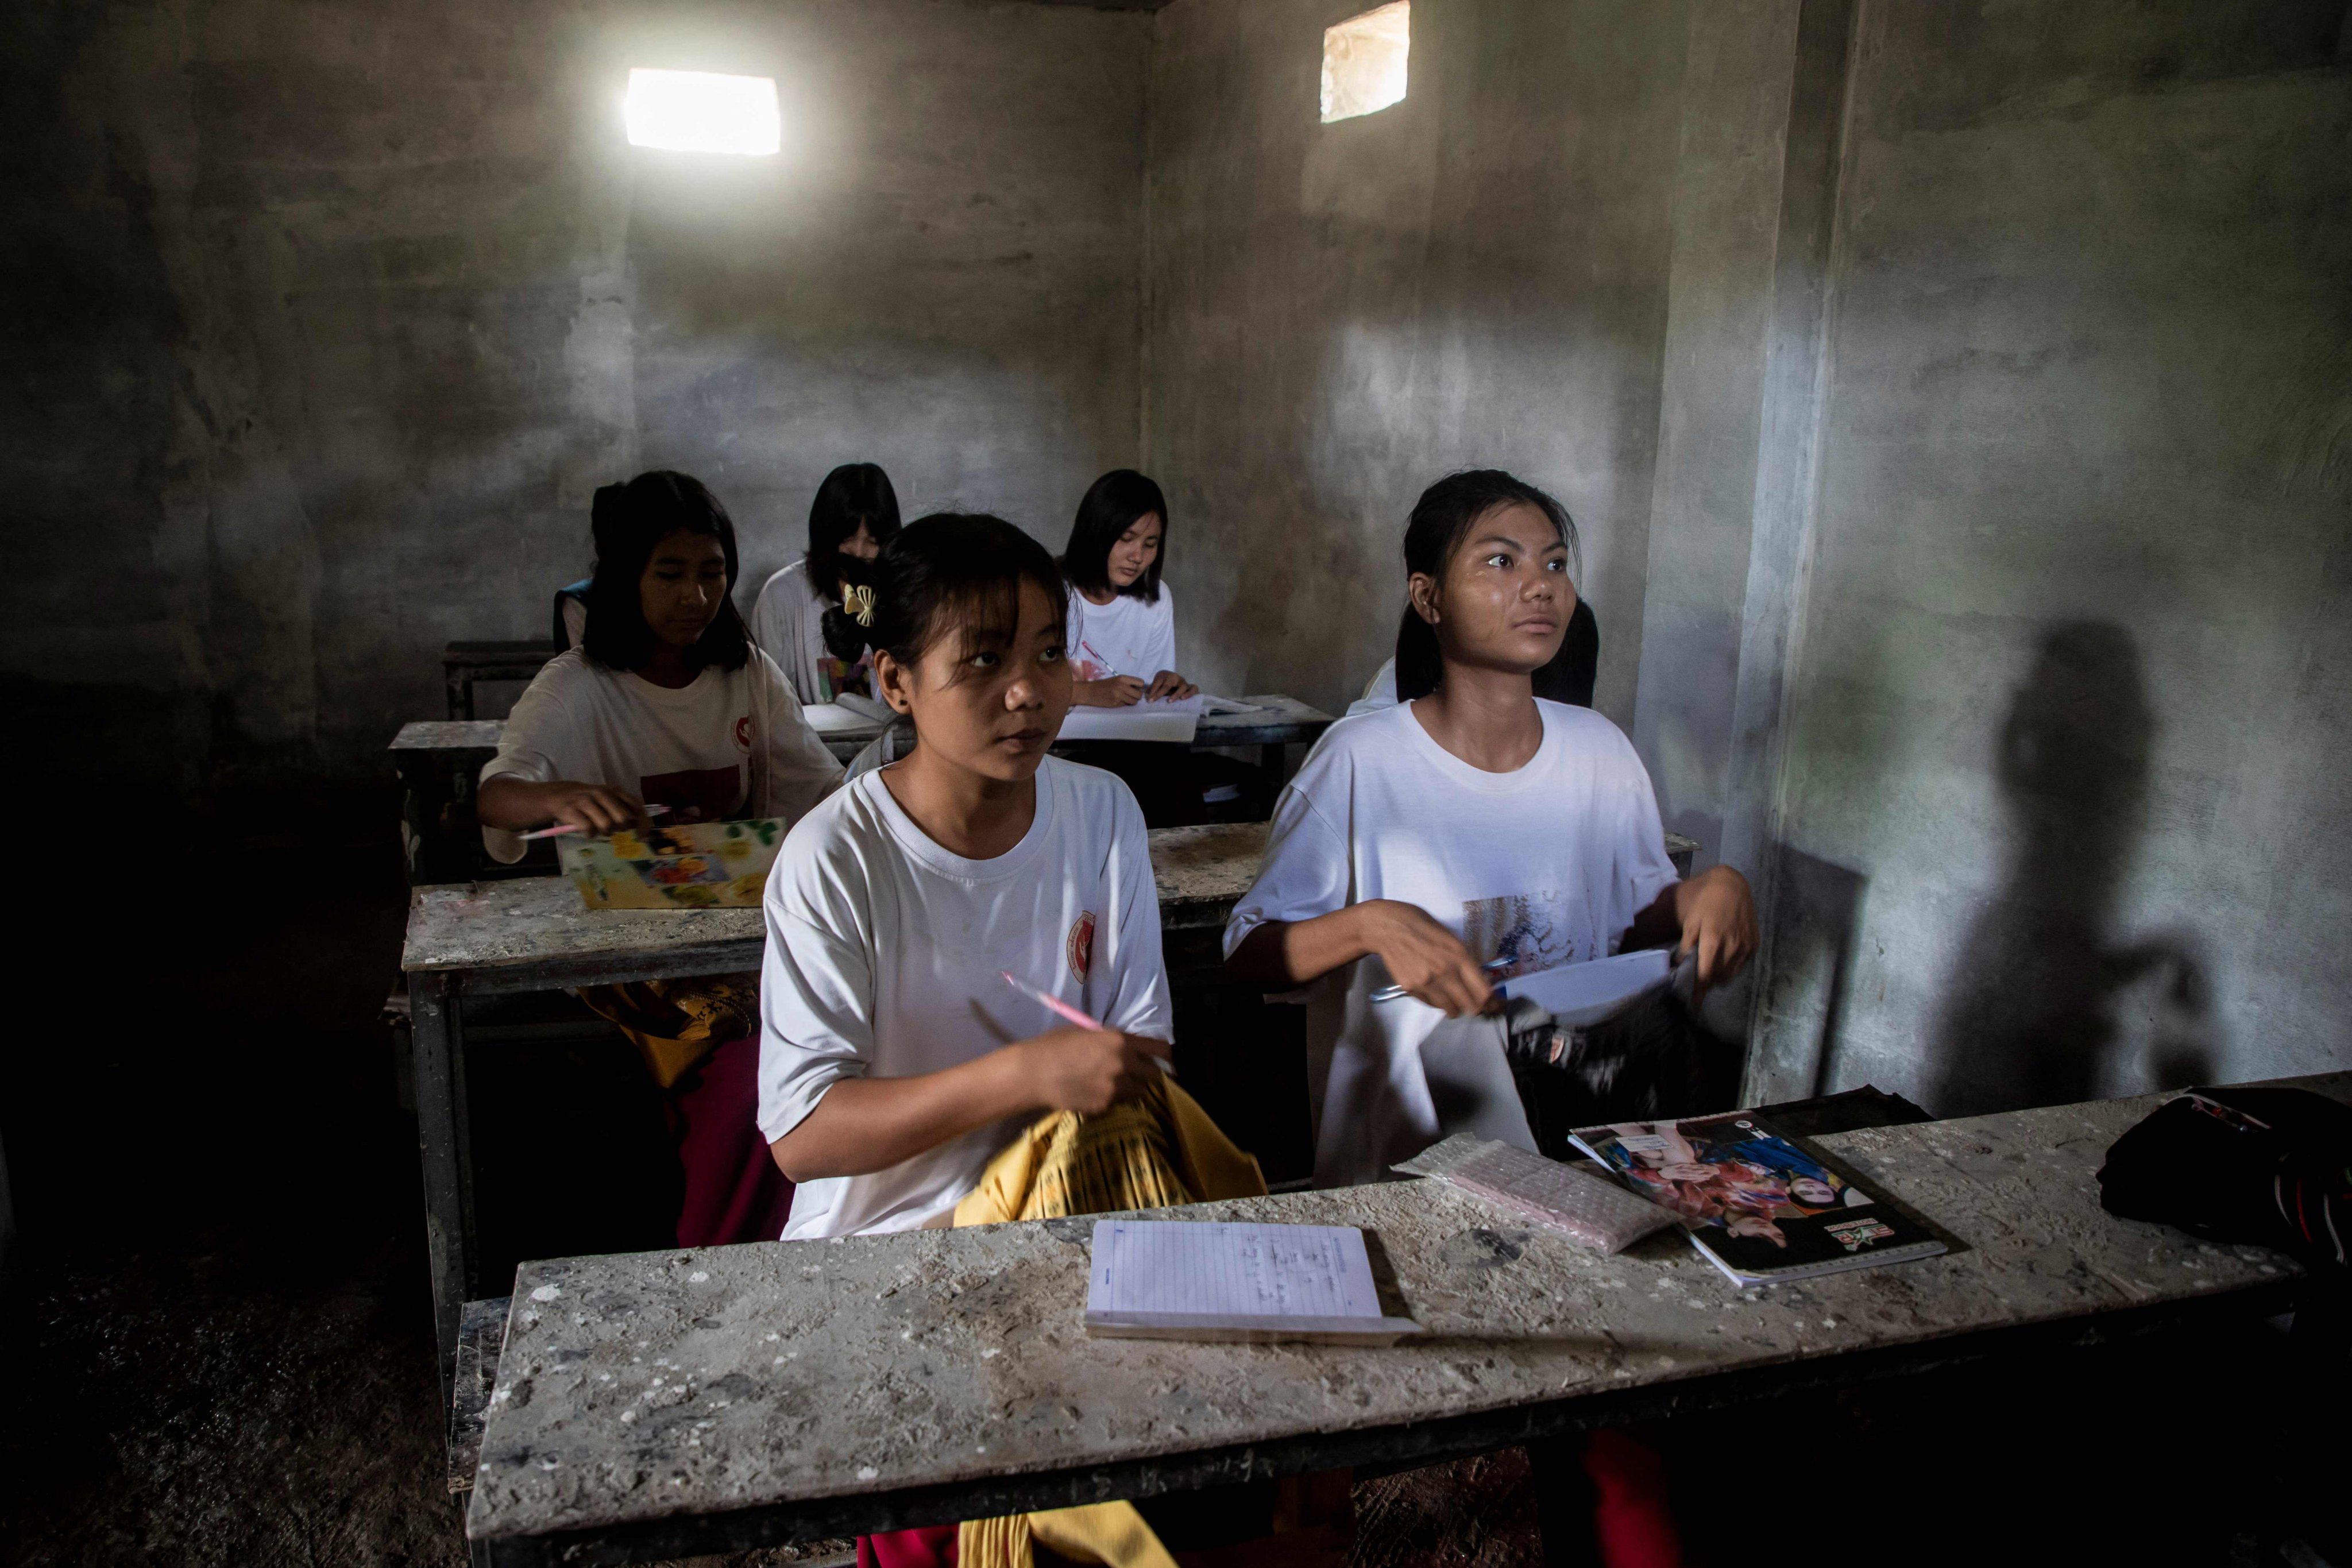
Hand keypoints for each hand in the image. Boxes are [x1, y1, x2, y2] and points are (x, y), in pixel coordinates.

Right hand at [539, 781, 649, 835]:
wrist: (559, 796)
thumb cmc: (590, 802)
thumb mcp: (608, 801)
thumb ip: (624, 809)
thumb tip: (639, 826)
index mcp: (614, 791)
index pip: (636, 805)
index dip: (642, 822)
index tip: (642, 835)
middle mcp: (602, 793)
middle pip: (622, 818)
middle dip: (620, 828)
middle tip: (613, 828)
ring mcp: (586, 801)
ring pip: (606, 825)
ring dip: (604, 832)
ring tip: (598, 829)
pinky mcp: (572, 811)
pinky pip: (589, 829)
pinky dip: (590, 834)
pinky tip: (587, 830)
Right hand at [1016, 1026, 1163, 1113]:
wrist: (1033, 1073)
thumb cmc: (1055, 1045)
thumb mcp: (1086, 1032)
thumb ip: (1111, 1039)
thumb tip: (1129, 1046)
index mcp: (1120, 1041)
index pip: (1159, 1049)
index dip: (1165, 1056)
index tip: (1165, 1061)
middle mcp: (1123, 1063)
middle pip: (1154, 1074)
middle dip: (1149, 1074)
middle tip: (1141, 1075)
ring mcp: (1115, 1087)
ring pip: (1139, 1092)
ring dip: (1133, 1089)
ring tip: (1117, 1085)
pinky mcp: (1105, 1106)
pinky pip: (1119, 1103)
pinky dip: (1113, 1100)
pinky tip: (1096, 1093)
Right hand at [1077, 675, 1147, 707]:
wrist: (1090, 692)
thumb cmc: (1103, 685)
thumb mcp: (1116, 680)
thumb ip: (1127, 683)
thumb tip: (1140, 689)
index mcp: (1122, 678)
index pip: (1140, 683)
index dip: (1140, 687)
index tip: (1136, 689)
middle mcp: (1122, 686)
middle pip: (1139, 694)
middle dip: (1136, 696)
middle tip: (1131, 696)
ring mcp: (1119, 695)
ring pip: (1134, 701)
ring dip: (1131, 701)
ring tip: (1125, 699)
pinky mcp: (1116, 703)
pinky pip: (1126, 705)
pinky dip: (1124, 704)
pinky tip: (1118, 701)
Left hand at [1145, 670, 1197, 700]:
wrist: (1174, 683)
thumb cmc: (1162, 686)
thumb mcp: (1156, 687)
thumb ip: (1152, 691)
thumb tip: (1146, 698)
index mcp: (1163, 675)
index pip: (1158, 682)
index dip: (1153, 691)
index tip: (1149, 700)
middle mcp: (1174, 677)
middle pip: (1168, 684)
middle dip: (1160, 693)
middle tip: (1155, 700)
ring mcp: (1183, 681)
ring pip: (1183, 686)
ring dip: (1176, 694)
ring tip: (1170, 701)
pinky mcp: (1191, 686)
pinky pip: (1194, 688)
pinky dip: (1190, 693)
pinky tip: (1183, 699)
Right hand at [1359, 900, 1497, 1017]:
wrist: (1388, 927)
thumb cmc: (1422, 925)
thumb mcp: (1451, 938)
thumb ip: (1465, 960)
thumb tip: (1479, 980)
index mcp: (1459, 956)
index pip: (1484, 992)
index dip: (1493, 1002)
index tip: (1496, 1005)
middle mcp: (1445, 972)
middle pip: (1470, 1006)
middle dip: (1475, 1008)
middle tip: (1475, 1006)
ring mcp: (1427, 983)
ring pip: (1450, 1010)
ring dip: (1455, 1008)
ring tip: (1452, 999)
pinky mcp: (1411, 989)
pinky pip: (1430, 1004)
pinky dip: (1436, 1002)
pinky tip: (1432, 989)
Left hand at [1673, 866, 1756, 986]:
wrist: (1732, 885)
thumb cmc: (1705, 901)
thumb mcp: (1690, 921)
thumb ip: (1687, 945)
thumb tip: (1679, 965)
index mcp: (1713, 941)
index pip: (1706, 974)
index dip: (1700, 991)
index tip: (1694, 1004)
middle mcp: (1732, 946)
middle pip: (1719, 978)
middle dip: (1708, 983)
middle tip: (1698, 982)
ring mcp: (1746, 946)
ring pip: (1732, 974)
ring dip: (1720, 976)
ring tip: (1711, 970)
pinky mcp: (1754, 944)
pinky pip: (1742, 964)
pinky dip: (1732, 966)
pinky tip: (1725, 957)